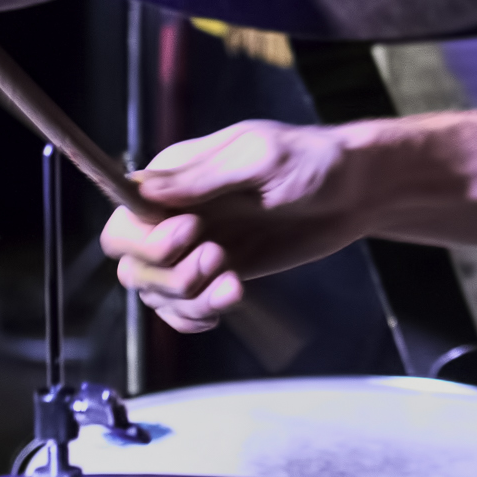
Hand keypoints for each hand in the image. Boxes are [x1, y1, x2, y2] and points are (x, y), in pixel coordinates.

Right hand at [100, 122, 370, 332]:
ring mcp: (194, 250)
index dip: (144, 236)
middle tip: (217, 257)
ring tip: (235, 284)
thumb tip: (142, 189)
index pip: (123, 214)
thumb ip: (202, 177)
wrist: (354, 193)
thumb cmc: (310, 161)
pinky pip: (181, 311)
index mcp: (175, 176)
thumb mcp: (259, 158)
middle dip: (167, 271)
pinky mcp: (217, 277)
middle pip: (129, 261)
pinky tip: (233, 301)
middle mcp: (174, 215)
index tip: (192, 231)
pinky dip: (197, 318)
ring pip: (155, 293)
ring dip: (189, 299)